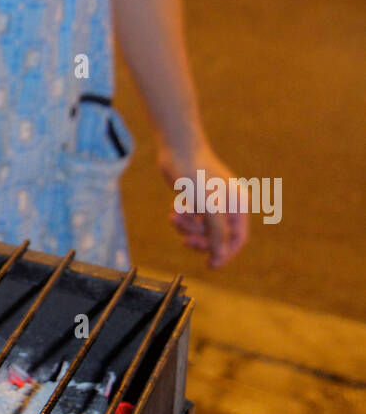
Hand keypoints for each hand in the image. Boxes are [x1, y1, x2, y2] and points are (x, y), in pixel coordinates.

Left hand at [159, 141, 248, 269]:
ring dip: (187, 226)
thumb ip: (216, 234)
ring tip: (175, 215)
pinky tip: (174, 208)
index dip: (225, 253)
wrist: (177, 148)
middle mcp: (227, 204)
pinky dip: (182, 217)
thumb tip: (219, 257)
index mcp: (238, 205)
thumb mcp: (209, 208)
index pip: (237, 239)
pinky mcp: (196, 198)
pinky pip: (191, 219)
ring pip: (201, 228)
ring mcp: (211, 201)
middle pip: (217, 236)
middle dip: (200, 238)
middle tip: (186, 240)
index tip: (210, 265)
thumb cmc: (196, 175)